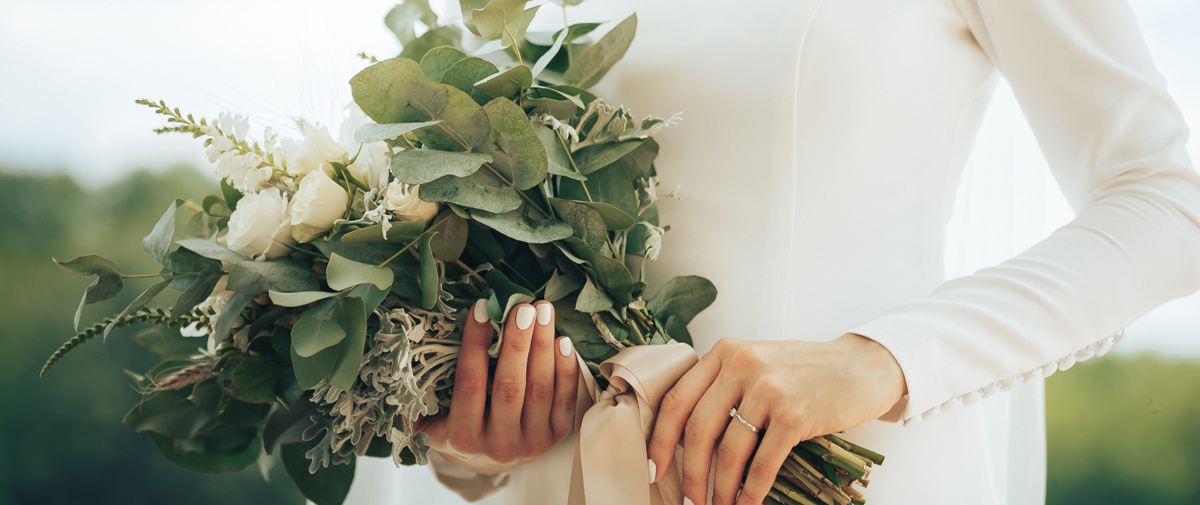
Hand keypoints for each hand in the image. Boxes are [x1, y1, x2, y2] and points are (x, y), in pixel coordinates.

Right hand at [417, 300, 578, 474]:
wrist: (486, 461)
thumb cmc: (455, 428)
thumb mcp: (432, 419)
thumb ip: (420, 396)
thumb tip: (405, 352)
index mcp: (462, 438)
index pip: (470, 384)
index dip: (475, 344)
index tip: (481, 309)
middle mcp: (499, 445)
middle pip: (510, 386)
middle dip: (517, 342)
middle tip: (522, 307)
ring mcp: (531, 443)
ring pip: (540, 389)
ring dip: (543, 346)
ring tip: (543, 312)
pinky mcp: (555, 437)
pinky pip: (565, 399)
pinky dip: (565, 368)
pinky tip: (561, 340)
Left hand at [647, 334, 906, 504]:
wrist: (864, 366)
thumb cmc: (808, 370)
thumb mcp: (758, 361)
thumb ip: (724, 384)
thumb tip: (687, 436)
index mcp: (724, 352)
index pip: (677, 399)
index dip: (661, 439)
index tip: (654, 467)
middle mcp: (741, 365)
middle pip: (697, 429)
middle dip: (690, 473)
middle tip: (689, 499)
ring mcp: (768, 389)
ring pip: (728, 450)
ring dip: (721, 488)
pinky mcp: (794, 414)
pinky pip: (762, 461)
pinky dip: (752, 489)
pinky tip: (747, 503)